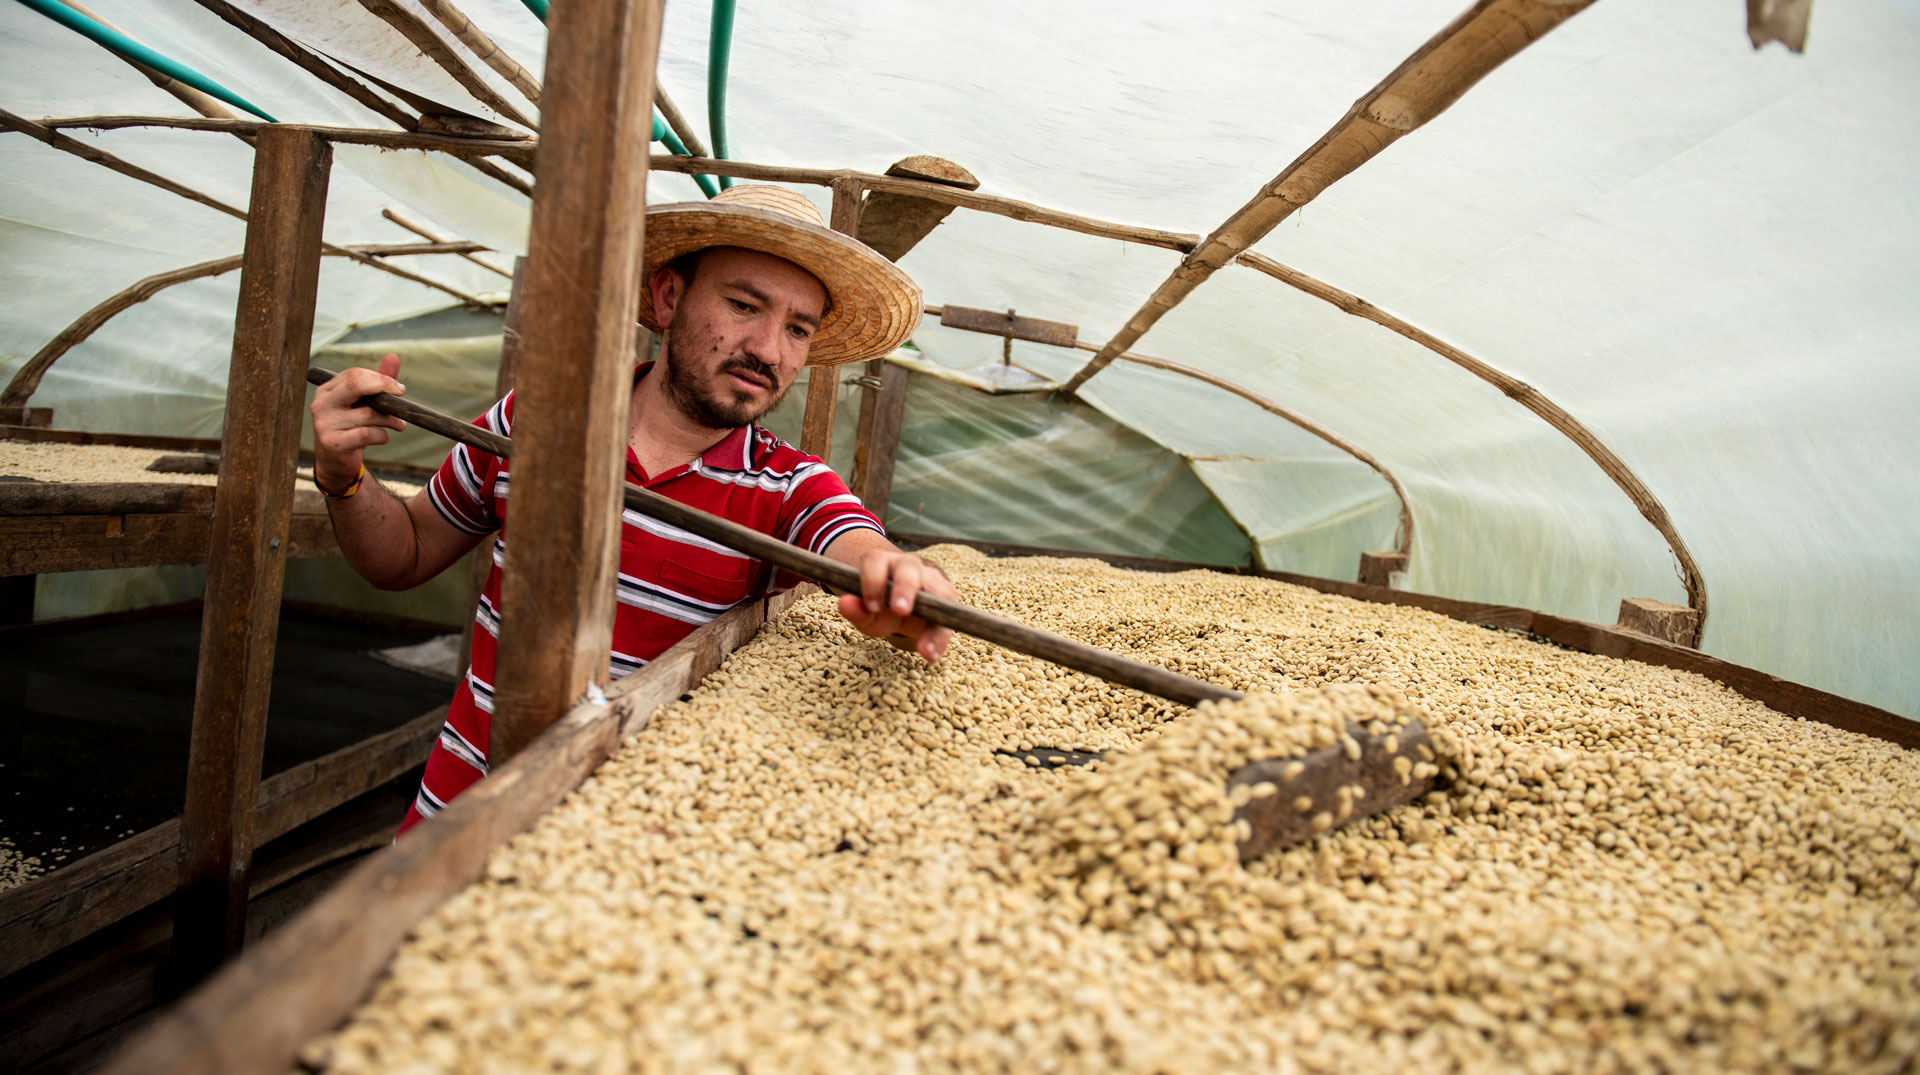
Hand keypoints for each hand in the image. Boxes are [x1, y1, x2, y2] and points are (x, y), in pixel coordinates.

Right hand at [310, 353, 406, 491]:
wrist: (336, 463)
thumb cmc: (352, 428)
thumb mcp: (363, 404)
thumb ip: (377, 381)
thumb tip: (393, 357)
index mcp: (327, 391)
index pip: (354, 374)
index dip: (380, 378)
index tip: (399, 389)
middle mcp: (321, 404)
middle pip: (356, 385)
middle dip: (384, 389)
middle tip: (401, 397)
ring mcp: (324, 424)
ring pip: (368, 414)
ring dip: (389, 419)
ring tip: (398, 424)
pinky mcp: (332, 443)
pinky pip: (367, 434)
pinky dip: (382, 436)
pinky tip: (383, 437)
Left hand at [836, 549, 955, 661]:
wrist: (902, 605)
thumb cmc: (880, 606)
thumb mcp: (867, 611)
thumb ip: (856, 609)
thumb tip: (844, 603)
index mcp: (883, 563)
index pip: (876, 562)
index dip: (873, 582)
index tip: (871, 607)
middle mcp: (910, 565)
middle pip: (909, 568)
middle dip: (905, 588)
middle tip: (900, 611)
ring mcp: (932, 579)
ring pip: (939, 590)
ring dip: (933, 616)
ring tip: (924, 648)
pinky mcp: (946, 597)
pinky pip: (948, 618)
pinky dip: (940, 639)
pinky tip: (931, 656)